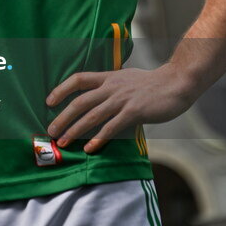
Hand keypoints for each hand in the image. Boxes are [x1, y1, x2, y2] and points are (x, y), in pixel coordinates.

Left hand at [45, 63, 192, 153]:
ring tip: (63, 142)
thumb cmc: (152, 83)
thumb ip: (112, 85)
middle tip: (51, 130)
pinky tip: (90, 148)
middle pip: (80, 101)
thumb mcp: (127, 78)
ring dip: (75, 130)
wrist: (176, 83)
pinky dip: (99, 138)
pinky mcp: (134, 112)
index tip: (49, 101)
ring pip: (92, 116)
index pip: (79, 79)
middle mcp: (111, 87)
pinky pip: (112, 127)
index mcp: (108, 77)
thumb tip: (100, 95)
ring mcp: (122, 99)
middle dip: (63, 117)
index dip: (61, 89)